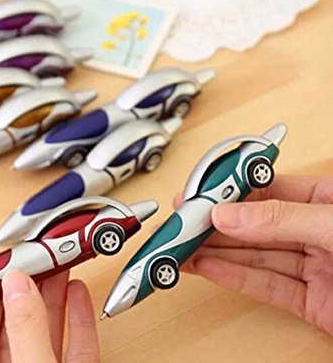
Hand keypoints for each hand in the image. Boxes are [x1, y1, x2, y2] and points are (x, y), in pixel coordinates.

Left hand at [0, 270, 99, 362]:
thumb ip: (25, 330)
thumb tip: (18, 285)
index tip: (0, 269)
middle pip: (14, 326)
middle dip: (25, 288)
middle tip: (34, 259)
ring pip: (47, 332)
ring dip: (53, 296)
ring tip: (58, 266)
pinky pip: (76, 346)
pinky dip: (79, 318)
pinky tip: (78, 294)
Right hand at [177, 175, 332, 334]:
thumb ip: (283, 218)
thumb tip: (231, 215)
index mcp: (325, 202)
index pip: (266, 191)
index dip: (228, 193)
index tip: (197, 198)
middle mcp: (314, 233)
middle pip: (252, 226)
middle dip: (212, 226)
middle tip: (178, 226)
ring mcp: (313, 269)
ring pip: (252, 257)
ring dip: (214, 252)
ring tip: (181, 248)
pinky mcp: (311, 303)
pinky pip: (265, 287)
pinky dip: (234, 278)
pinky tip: (207, 268)